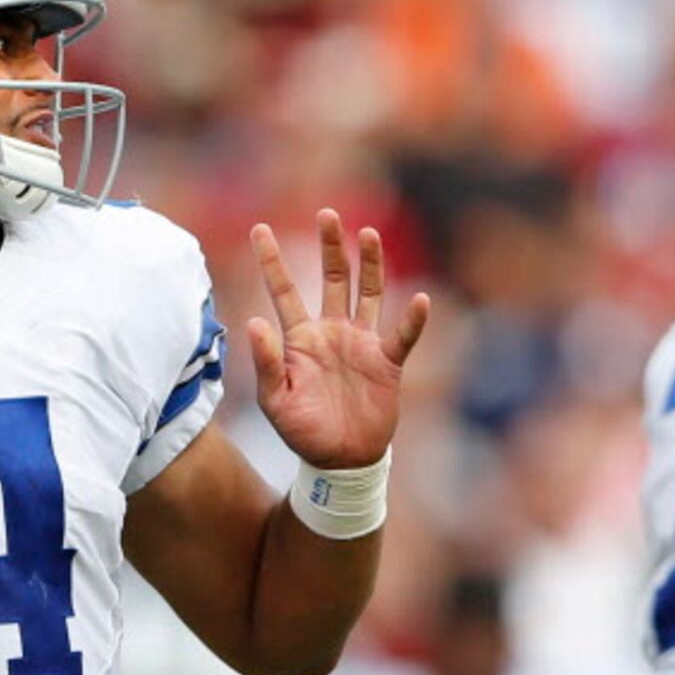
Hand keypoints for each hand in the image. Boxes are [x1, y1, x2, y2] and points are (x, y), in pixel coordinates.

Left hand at [248, 211, 430, 469]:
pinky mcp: (386, 362)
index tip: (259, 228)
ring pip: (368, 294)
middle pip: (332, 279)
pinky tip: (420, 300)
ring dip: (369, 265)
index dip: (272, 261)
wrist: (339, 461)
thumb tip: (254, 322)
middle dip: (330, 247)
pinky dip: (412, 320)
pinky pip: (402, 335)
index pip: (283, 291)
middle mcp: (331, 332)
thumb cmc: (303, 433)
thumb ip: (267, 362)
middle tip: (327, 213)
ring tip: (368, 234)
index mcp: (300, 339)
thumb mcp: (276, 401)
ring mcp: (361, 344)